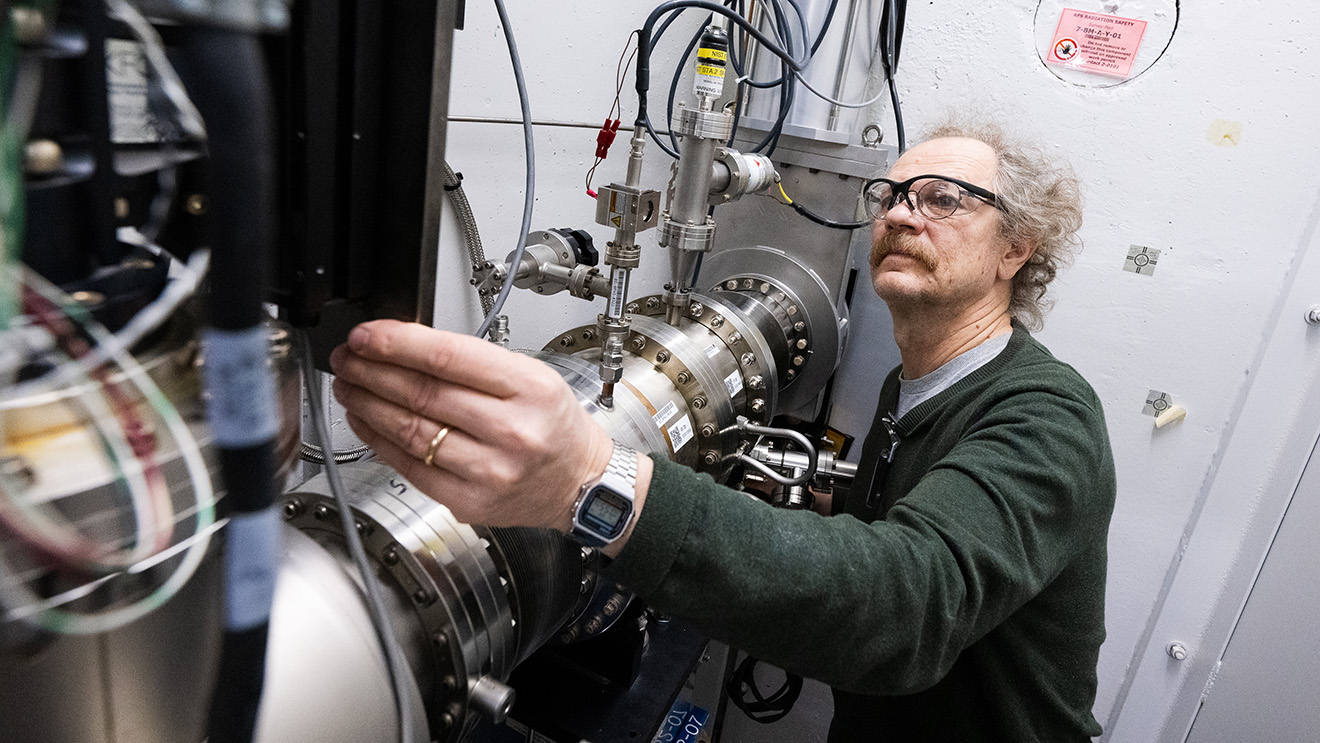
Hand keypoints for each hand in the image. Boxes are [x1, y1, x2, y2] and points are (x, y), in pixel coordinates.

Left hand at [328, 320, 612, 530]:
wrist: (578, 480)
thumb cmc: (553, 425)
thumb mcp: (530, 376)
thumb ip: (472, 362)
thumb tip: (403, 347)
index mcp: (529, 389)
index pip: (448, 358)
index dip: (396, 343)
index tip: (366, 336)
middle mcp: (512, 431)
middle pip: (423, 393)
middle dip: (372, 370)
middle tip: (346, 357)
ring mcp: (489, 470)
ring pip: (410, 430)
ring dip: (368, 404)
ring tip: (349, 385)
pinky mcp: (469, 501)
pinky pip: (410, 466)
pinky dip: (380, 440)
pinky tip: (366, 420)